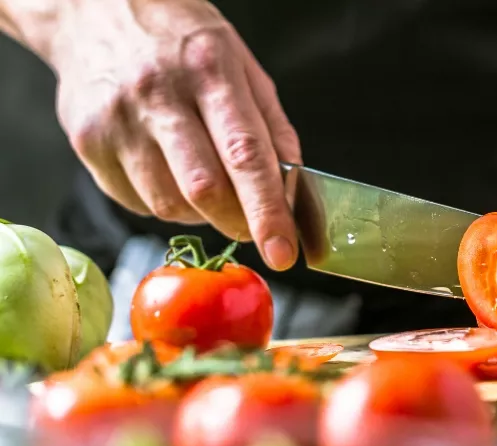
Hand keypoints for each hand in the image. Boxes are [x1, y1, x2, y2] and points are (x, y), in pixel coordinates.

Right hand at [51, 0, 299, 269]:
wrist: (93, 10)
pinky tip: (168, 171)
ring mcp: (116, 121)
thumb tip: (291, 189)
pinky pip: (136, 202)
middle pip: (203, 189)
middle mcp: (158, 95)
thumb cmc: (179, 39)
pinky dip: (164, 202)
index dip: (267, 211)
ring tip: (206, 181)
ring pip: (168, 205)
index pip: (245, 155)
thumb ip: (271, 127)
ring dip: (201, 213)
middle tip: (252, 226)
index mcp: (209, 70)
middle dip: (237, 223)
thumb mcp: (241, 64)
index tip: (283, 252)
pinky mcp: (87, 142)